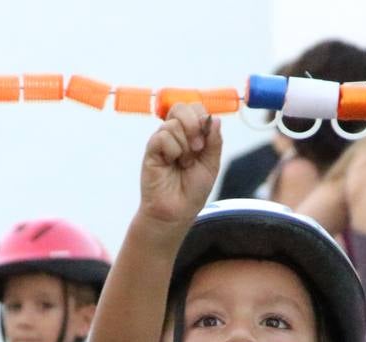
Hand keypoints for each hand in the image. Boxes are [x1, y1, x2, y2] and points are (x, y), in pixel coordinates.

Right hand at [139, 103, 222, 228]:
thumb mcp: (211, 164)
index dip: (201, 116)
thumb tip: (214, 118)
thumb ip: (214, 141)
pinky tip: (171, 164)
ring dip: (184, 146)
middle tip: (197, 147)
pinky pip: (162, 137)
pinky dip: (173, 150)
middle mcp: (175, 134)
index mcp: (191, 134)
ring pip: (173, 124)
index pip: (194, 108)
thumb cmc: (193, 190)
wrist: (177, 211)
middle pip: (181, 107)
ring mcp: (162, 141)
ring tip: (183, 164)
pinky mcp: (151, 150)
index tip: (206, 138)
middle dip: (193, 124)